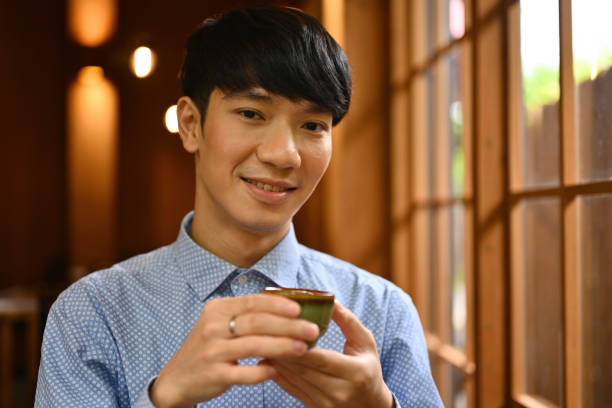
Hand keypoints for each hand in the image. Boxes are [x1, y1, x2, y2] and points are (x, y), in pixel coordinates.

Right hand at [150, 294, 319, 407]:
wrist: (176, 379)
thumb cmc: (209, 347)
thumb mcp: (219, 323)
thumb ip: (246, 314)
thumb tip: (287, 306)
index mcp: (217, 309)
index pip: (252, 302)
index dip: (277, 304)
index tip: (299, 308)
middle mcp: (212, 327)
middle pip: (256, 322)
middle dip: (288, 326)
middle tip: (312, 329)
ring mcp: (212, 351)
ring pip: (253, 346)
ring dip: (282, 346)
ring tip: (303, 348)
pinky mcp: (213, 375)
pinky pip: (242, 373)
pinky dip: (261, 371)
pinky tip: (275, 370)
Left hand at [265, 302, 393, 407]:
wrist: (370, 405)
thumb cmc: (369, 368)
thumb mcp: (365, 343)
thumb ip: (348, 321)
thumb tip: (330, 300)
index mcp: (356, 373)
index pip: (322, 359)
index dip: (300, 346)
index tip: (284, 330)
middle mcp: (340, 391)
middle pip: (304, 370)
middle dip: (282, 351)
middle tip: (265, 332)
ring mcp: (326, 403)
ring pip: (294, 381)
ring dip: (277, 362)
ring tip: (263, 343)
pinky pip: (292, 391)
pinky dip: (278, 376)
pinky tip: (267, 362)